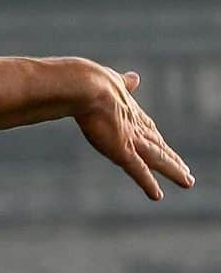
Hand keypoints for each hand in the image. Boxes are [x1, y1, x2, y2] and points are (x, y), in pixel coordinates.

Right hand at [74, 67, 194, 200]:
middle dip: (171, 157)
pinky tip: (157, 195)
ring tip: (187, 181)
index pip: (147, 127)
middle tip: (185, 170)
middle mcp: (135, 125)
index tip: (164, 144)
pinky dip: (148, 183)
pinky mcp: (123, 151)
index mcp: (129, 108)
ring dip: (173, 170)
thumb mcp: (110, 79)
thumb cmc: (90, 81)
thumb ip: (123, 82)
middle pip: (157, 145)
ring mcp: (131, 139)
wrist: (86, 87)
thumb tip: (135, 77)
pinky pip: (138, 171)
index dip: (156, 137)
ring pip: (158, 158)